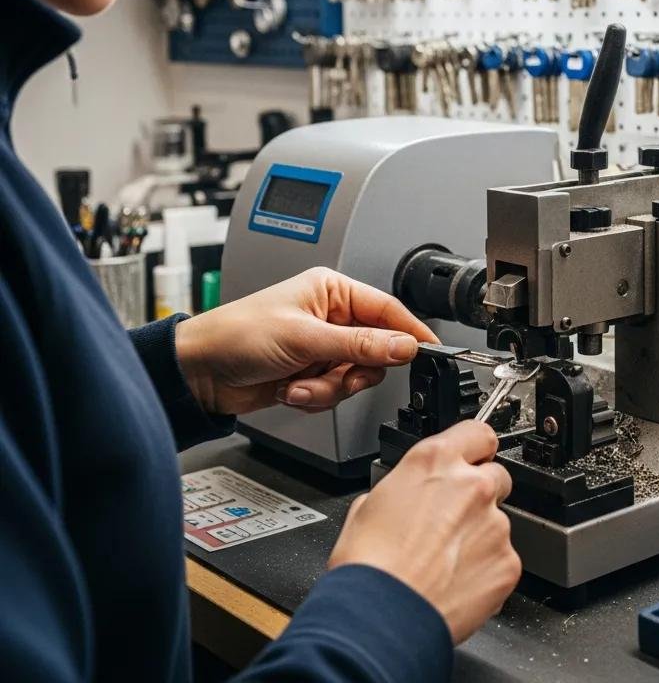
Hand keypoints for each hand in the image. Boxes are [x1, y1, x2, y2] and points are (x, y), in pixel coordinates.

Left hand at [175, 267, 437, 414]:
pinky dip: (315, 398)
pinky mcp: (311, 374)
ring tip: (300, 384)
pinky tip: (290, 389)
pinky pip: (335, 393)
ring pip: (356, 377)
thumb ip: (359, 345)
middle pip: (377, 350)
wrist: (198, 372)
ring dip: (329, 389)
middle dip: (354, 371)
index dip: (410, 332)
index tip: (429, 352)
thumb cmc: (236, 334)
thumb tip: (403, 346)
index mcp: (333, 291)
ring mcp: (322, 348)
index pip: (388, 309)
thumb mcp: (304, 338)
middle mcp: (331, 317)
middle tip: (338, 374)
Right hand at [328, 420, 520, 643]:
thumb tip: (410, 495)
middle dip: (479, 494)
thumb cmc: (368, 565)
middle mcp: (471, 485)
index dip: (474, 448)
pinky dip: (486, 571)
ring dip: (479, 537)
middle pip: (495, 476)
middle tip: (452, 521)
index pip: (478, 432)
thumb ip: (405, 486)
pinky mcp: (507, 563)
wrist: (378, 619)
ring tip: (445, 563)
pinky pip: (503, 560)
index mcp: (435, 460)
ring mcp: (494, 524)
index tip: (473, 457)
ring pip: (498, 522)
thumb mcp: (369, 502)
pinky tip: (456, 583)